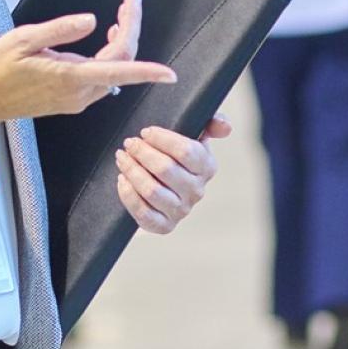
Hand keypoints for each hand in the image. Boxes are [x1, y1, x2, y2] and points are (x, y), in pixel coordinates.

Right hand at [0, 0, 173, 128]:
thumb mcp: (23, 40)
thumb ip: (60, 30)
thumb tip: (91, 21)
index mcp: (70, 77)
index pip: (118, 71)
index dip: (147, 71)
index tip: (169, 72)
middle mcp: (79, 94)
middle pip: (120, 64)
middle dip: (131, 30)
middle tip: (130, 1)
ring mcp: (75, 101)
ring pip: (112, 73)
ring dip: (122, 44)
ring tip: (120, 15)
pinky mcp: (70, 101)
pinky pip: (100, 79)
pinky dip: (109, 58)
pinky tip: (104, 39)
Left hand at [116, 116, 228, 233]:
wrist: (163, 185)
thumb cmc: (177, 155)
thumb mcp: (195, 134)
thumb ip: (211, 123)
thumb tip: (225, 127)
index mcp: (207, 167)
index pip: (187, 151)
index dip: (162, 139)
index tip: (145, 132)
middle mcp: (196, 191)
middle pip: (165, 169)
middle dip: (142, 153)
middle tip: (129, 143)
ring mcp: (181, 210)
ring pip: (152, 190)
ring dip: (132, 171)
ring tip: (122, 157)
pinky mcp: (164, 226)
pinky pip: (143, 212)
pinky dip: (128, 195)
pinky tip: (122, 179)